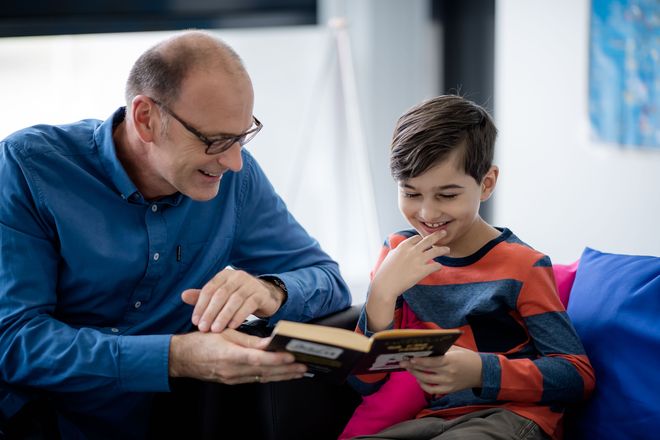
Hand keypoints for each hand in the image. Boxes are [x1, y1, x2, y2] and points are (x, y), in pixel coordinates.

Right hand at [169, 329, 306, 383]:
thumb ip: (249, 340)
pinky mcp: (233, 381)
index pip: (258, 360)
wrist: (181, 358)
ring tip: (299, 371)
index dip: (276, 360)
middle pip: (265, 372)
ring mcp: (233, 378)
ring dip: (282, 375)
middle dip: (287, 370)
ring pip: (263, 378)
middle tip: (304, 365)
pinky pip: (255, 379)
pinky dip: (270, 376)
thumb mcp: (225, 333)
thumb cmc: (201, 341)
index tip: (291, 357)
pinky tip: (281, 374)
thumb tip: (270, 343)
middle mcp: (233, 371)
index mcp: (230, 356)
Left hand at [181, 268, 285, 331]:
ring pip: (234, 300)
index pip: (209, 289)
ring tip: (216, 329)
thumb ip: (203, 296)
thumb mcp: (221, 295)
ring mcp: (250, 284)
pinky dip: (239, 316)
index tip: (195, 321)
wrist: (265, 295)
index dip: (200, 305)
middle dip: (210, 312)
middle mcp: (237, 276)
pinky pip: (248, 305)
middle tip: (203, 328)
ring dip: (223, 316)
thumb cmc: (239, 296)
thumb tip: (183, 296)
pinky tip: (232, 326)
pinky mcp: (260, 294)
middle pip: (221, 294)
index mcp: (224, 275)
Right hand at [365, 231, 448, 330]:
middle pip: (428, 239)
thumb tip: (397, 248)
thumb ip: (396, 250)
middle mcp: (412, 250)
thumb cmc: (385, 272)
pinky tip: (440, 267)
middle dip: (438, 235)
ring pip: (436, 251)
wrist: (385, 285)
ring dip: (443, 250)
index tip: (426, 240)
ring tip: (447, 250)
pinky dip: (439, 266)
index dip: (422, 238)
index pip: (417, 238)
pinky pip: (435, 266)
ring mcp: (418, 260)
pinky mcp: (422, 271)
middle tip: (444, 233)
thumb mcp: (390, 256)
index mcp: (404, 246)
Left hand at [400, 346, 482, 394]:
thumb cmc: (467, 357)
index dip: (419, 361)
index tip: (409, 358)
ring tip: (409, 368)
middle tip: (403, 362)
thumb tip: (425, 344)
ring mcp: (448, 383)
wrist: (482, 372)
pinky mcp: (449, 390)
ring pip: (427, 381)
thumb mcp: (456, 349)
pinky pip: (432, 390)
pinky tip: (418, 378)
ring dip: (415, 375)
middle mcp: (448, 373)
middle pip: (426, 371)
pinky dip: (423, 385)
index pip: (431, 362)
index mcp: (450, 361)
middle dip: (412, 367)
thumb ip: (441, 347)